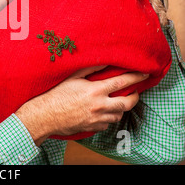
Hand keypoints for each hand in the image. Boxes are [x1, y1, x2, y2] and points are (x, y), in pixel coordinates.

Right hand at [15, 66, 148, 145]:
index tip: (144, 73)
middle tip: (135, 92)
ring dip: (120, 108)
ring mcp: (97, 118)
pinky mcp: (93, 128)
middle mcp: (99, 105)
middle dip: (135, 97)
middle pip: (127, 103)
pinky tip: (101, 112)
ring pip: (118, 115)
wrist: (45, 115)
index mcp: (95, 90)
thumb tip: (104, 61)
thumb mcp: (72, 77)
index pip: (122, 82)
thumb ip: (90, 69)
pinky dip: (107, 117)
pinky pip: (107, 124)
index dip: (136, 77)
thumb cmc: (56, 94)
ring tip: (116, 102)